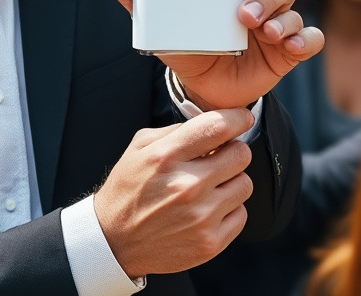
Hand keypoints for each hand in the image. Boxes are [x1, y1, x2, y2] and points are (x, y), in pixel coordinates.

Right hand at [94, 108, 255, 278]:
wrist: (115, 241)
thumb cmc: (127, 192)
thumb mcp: (138, 148)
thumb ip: (174, 131)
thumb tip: (207, 123)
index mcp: (166, 157)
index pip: (218, 127)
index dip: (237, 118)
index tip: (242, 119)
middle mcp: (187, 186)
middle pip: (241, 154)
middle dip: (232, 151)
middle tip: (218, 157)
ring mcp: (201, 216)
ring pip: (245, 184)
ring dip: (231, 181)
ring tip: (209, 186)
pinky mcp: (211, 242)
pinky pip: (241, 213)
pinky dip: (228, 209)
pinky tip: (208, 208)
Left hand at [109, 0, 323, 109]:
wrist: (201, 89)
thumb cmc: (184, 44)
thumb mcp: (160, 23)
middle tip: (245, 11)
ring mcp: (279, 23)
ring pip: (295, 7)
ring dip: (283, 16)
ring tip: (263, 31)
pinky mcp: (289, 51)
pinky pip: (310, 39)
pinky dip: (305, 39)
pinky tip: (291, 45)